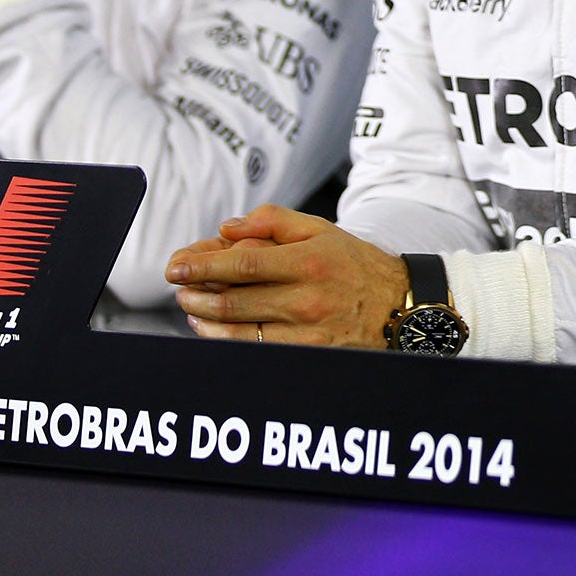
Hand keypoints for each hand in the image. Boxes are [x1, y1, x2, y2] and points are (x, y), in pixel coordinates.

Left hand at [166, 205, 409, 347]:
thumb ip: (273, 221)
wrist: (399, 307)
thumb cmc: (354, 264)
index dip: (204, 264)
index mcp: (309, 261)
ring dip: (203, 317)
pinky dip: (224, 338)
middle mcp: (306, 298)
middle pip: (234, 298)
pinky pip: (253, 348)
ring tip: (189, 304)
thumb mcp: (321, 230)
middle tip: (178, 285)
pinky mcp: (306, 354)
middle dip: (195, 292)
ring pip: (237, 328)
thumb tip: (227, 228)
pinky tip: (211, 327)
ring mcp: (305, 331)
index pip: (244, 262)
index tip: (176, 266)